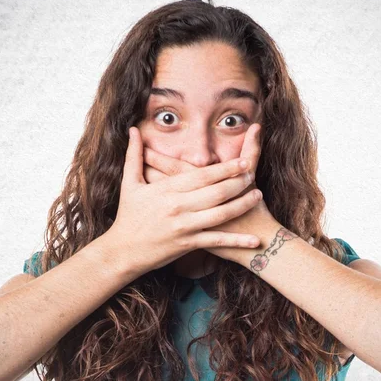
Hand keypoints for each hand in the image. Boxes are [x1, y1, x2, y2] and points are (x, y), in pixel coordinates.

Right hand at [106, 126, 263, 274]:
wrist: (122, 250)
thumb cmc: (127, 216)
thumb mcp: (128, 184)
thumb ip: (133, 156)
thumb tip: (132, 130)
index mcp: (167, 190)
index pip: (202, 175)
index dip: (226, 168)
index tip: (244, 160)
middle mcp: (178, 206)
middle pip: (216, 192)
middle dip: (239, 182)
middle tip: (254, 174)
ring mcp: (184, 226)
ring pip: (220, 214)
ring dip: (242, 205)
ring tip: (258, 196)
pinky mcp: (187, 245)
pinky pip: (216, 241)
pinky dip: (237, 241)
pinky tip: (254, 240)